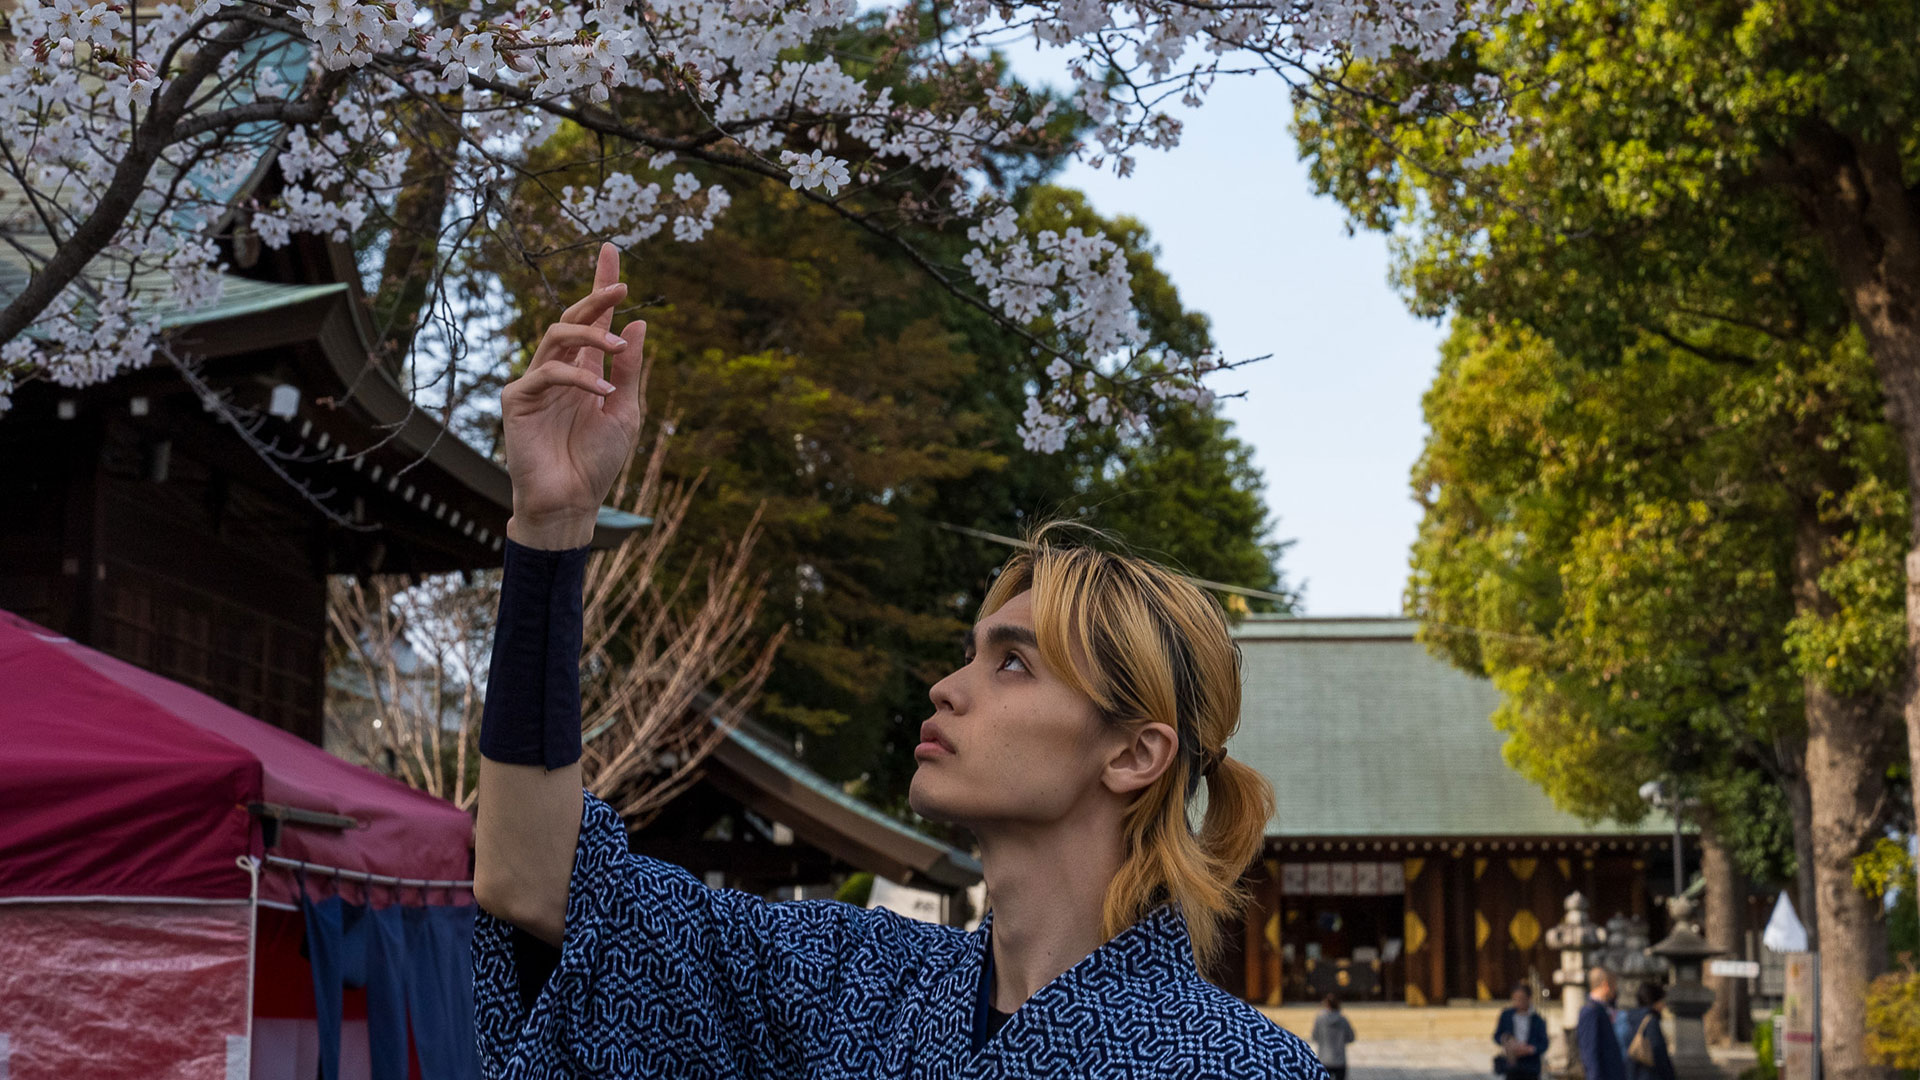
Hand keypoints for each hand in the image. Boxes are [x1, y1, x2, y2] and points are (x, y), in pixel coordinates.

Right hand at [502, 243, 647, 549]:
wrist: (572, 502)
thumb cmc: (598, 462)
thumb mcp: (626, 410)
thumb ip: (630, 369)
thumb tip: (639, 322)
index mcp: (587, 371)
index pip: (594, 320)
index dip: (601, 285)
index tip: (613, 250)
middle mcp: (560, 370)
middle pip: (572, 318)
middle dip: (595, 297)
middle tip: (621, 285)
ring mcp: (537, 382)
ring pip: (556, 337)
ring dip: (590, 334)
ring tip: (618, 346)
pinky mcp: (519, 400)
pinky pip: (547, 373)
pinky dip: (579, 377)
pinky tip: (604, 390)